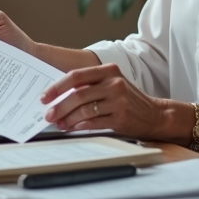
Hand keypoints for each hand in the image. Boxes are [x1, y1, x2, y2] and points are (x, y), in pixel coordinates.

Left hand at [40, 64, 168, 139]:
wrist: (153, 114)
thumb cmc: (127, 99)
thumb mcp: (111, 84)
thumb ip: (90, 85)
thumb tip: (59, 95)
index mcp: (108, 70)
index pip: (76, 76)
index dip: (57, 87)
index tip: (45, 97)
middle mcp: (114, 82)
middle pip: (78, 94)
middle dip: (59, 106)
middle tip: (48, 114)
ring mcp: (119, 100)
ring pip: (84, 110)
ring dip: (67, 119)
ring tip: (59, 124)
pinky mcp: (120, 117)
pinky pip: (93, 122)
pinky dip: (79, 126)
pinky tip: (72, 127)